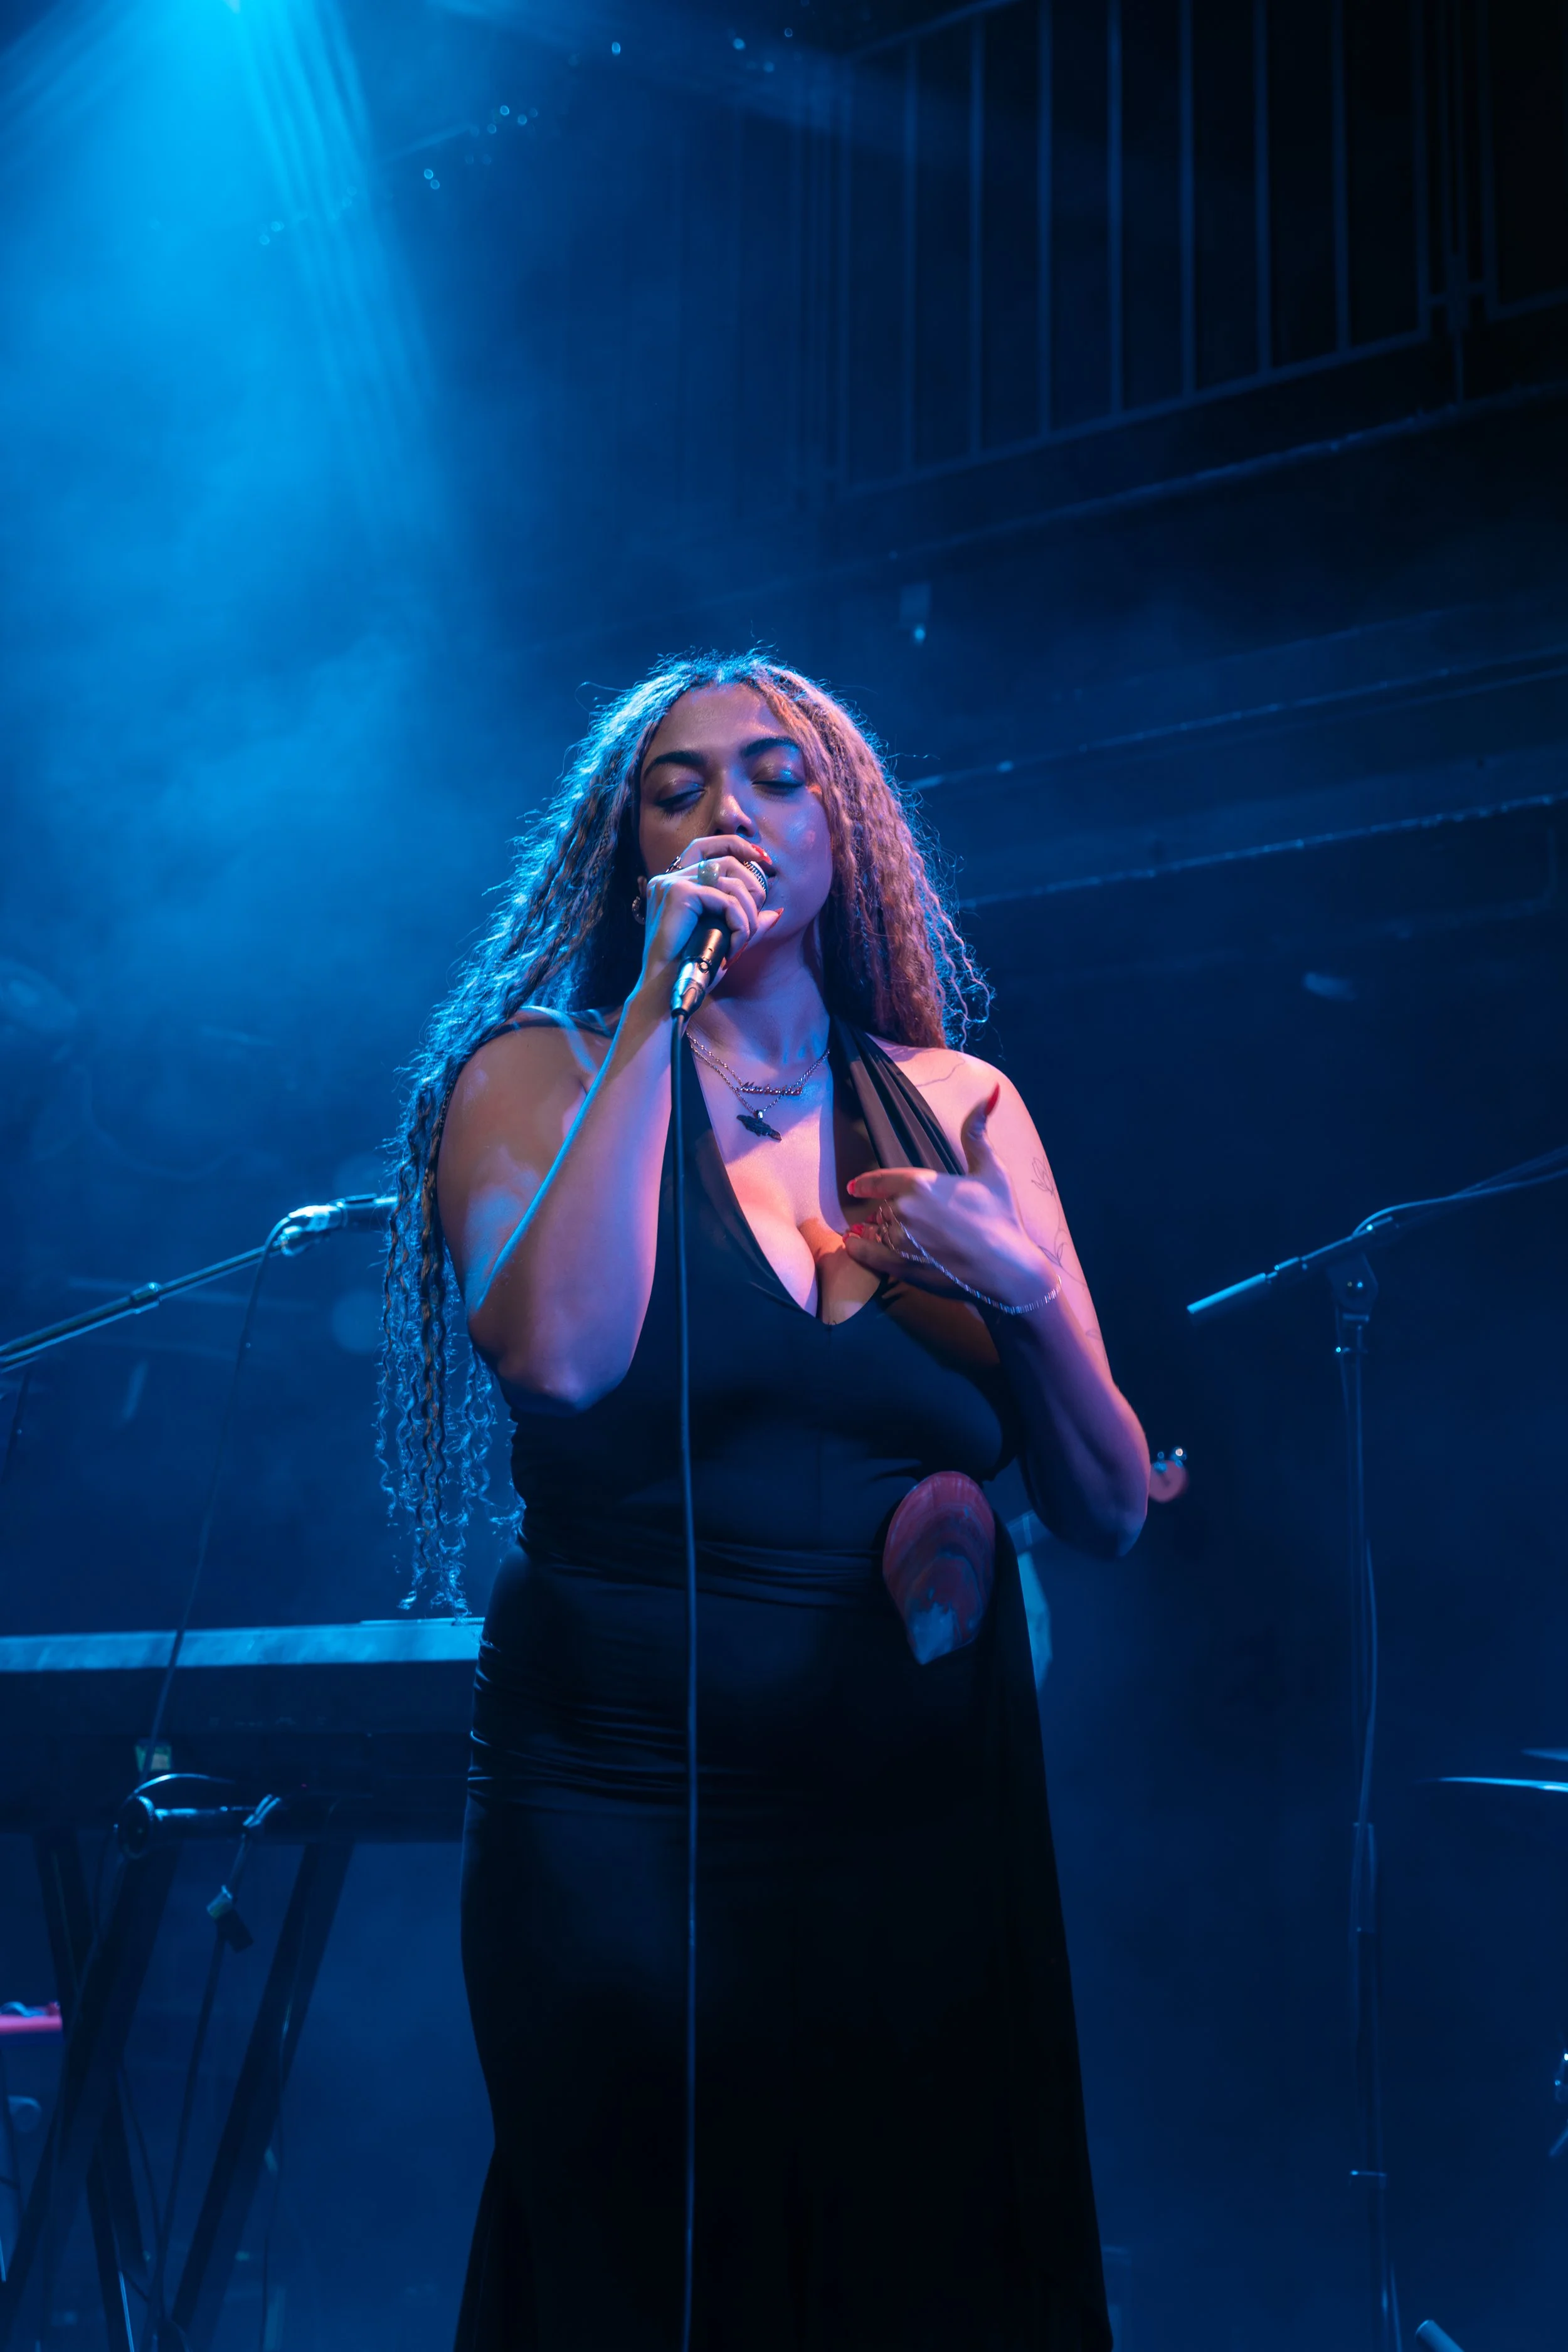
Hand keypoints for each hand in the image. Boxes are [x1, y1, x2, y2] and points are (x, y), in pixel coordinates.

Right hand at [635, 835, 780, 1000]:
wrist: (667, 990)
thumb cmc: (691, 968)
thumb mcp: (724, 938)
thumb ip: (746, 922)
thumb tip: (776, 912)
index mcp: (674, 883)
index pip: (707, 846)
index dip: (737, 845)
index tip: (765, 860)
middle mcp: (669, 877)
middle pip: (726, 860)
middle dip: (753, 887)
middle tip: (756, 918)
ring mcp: (672, 883)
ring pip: (730, 882)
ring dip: (748, 913)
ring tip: (743, 940)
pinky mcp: (679, 893)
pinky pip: (726, 900)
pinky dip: (739, 923)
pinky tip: (734, 946)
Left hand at [842, 1085, 1055, 1309]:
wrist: (1006, 1270)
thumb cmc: (1001, 1217)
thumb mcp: (992, 1170)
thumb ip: (977, 1133)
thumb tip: (989, 1091)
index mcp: (920, 1183)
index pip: (880, 1179)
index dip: (866, 1183)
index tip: (855, 1186)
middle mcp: (903, 1210)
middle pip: (882, 1207)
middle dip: (885, 1211)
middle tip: (892, 1219)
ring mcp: (899, 1241)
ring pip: (875, 1231)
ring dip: (873, 1231)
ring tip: (872, 1234)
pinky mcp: (900, 1268)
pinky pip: (867, 1255)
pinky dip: (858, 1249)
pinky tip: (855, 1246)